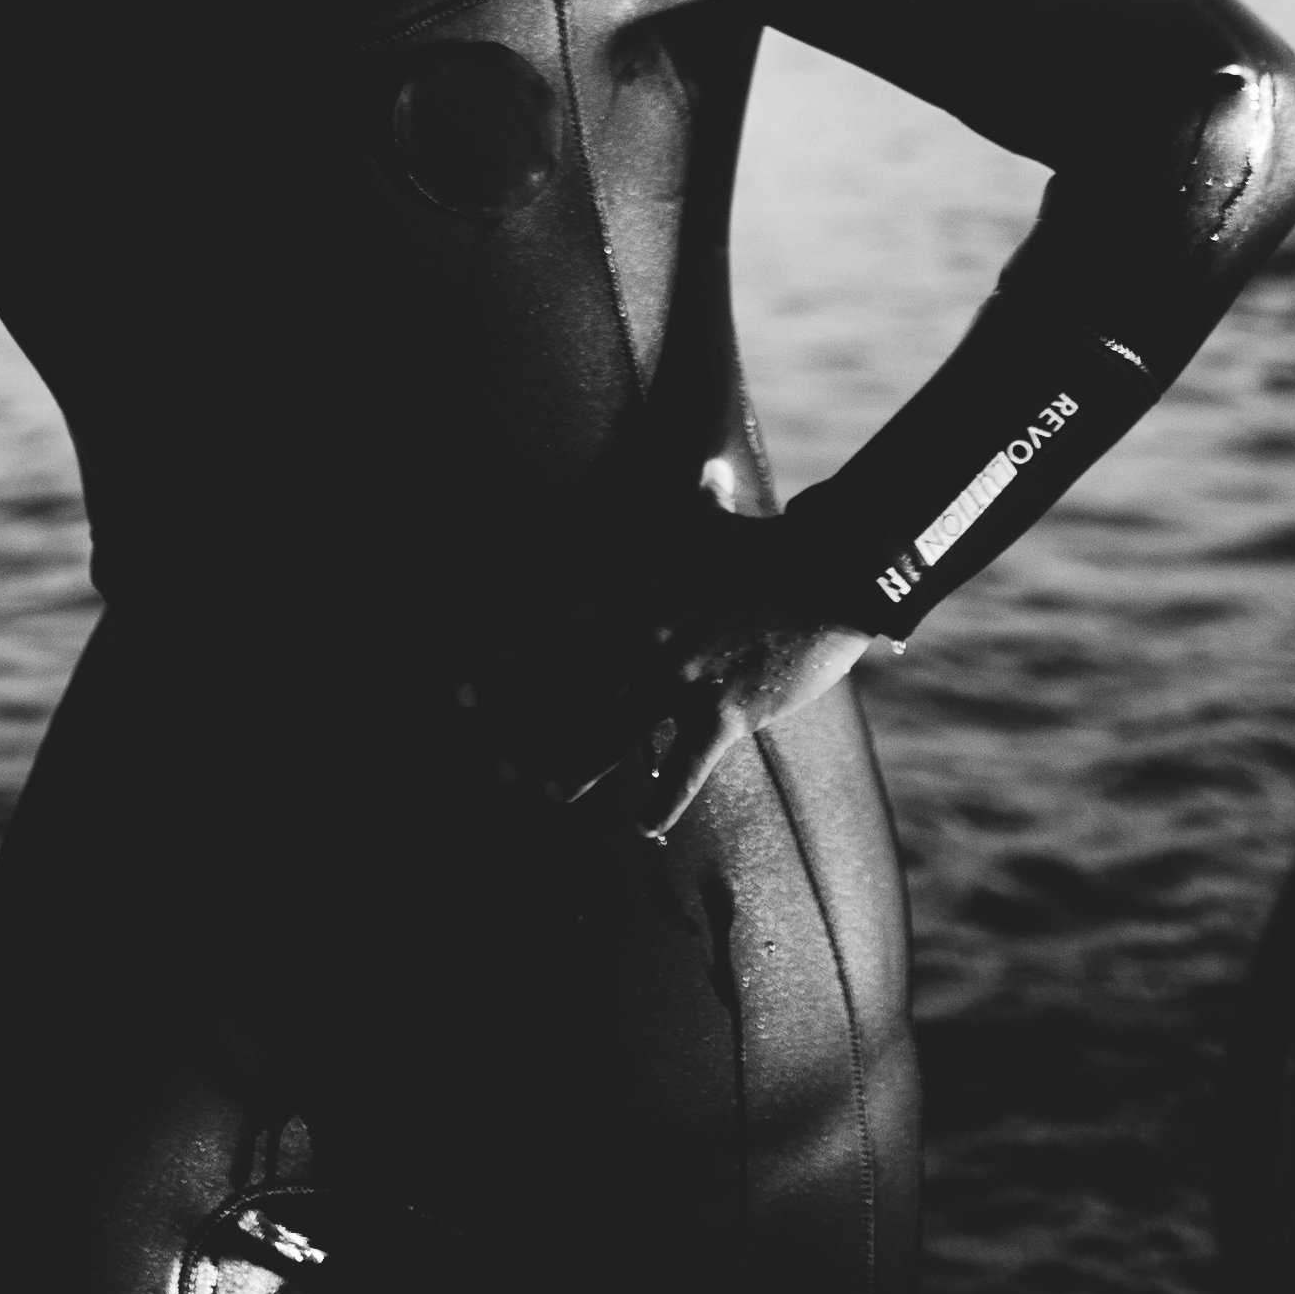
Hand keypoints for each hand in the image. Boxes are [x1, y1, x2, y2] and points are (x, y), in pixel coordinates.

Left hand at [461, 514, 881, 843]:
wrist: (831, 570)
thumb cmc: (769, 542)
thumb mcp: (714, 515)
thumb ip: (697, 498)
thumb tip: (706, 467)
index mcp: (634, 591)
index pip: (551, 633)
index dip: (504, 667)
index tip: (463, 694)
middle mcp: (648, 637)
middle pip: (574, 693)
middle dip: (532, 733)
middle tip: (498, 768)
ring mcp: (684, 676)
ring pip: (616, 732)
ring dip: (577, 765)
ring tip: (548, 790)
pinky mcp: (727, 710)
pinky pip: (686, 765)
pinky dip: (664, 799)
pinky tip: (644, 826)